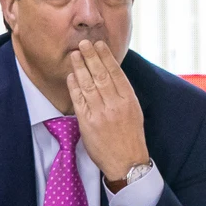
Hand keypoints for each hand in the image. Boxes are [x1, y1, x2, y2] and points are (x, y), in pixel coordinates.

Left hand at [67, 40, 148, 188]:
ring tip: (75, 55)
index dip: (107, 57)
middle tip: (84, 43)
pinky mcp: (88, 124)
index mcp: (129, 100)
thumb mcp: (134, 112)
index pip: (116, 73)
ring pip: (89, 85)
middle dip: (92, 57)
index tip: (100, 45)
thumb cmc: (131, 137)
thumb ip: (123, 95)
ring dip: (80, 67)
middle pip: (101, 75)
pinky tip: (71, 76)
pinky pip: (79, 101)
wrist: (127, 162)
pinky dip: (74, 87)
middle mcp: (116, 105)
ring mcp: (101, 114)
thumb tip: (112, 76)